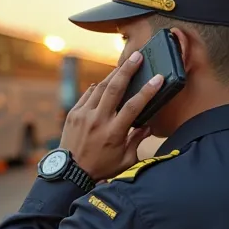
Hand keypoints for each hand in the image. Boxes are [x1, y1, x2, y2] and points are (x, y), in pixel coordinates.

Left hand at [59, 51, 163, 180]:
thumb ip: (137, 141)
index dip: (147, 91)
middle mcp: (98, 121)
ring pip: (100, 88)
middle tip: (137, 56)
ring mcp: (83, 115)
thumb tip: (149, 126)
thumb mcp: (125, 160)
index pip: (134, 107)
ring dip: (113, 75)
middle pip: (114, 88)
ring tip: (124, 66)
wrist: (70, 173)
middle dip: (127, 69)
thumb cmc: (101, 167)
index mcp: (114, 133)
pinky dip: (98, 87)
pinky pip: (88, 94)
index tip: (158, 78)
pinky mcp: (73, 114)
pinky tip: (106, 83)